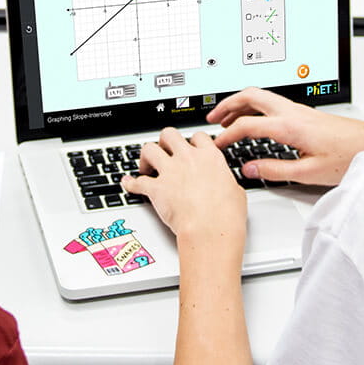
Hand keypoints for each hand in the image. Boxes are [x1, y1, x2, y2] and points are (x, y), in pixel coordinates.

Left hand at [121, 128, 245, 246]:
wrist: (211, 230)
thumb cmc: (226, 215)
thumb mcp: (235, 190)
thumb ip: (225, 180)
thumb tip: (225, 184)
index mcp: (209, 157)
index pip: (197, 136)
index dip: (191, 142)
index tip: (189, 148)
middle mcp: (188, 159)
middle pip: (169, 134)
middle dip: (164, 142)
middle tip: (164, 152)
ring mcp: (170, 172)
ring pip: (149, 149)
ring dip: (146, 157)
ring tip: (146, 167)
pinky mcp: (156, 188)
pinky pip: (137, 182)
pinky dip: (130, 184)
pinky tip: (128, 184)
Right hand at [209, 87, 363, 186]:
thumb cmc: (349, 157)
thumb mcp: (309, 173)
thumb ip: (276, 170)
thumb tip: (252, 169)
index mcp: (290, 127)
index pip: (247, 125)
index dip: (227, 135)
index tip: (217, 145)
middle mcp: (293, 113)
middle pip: (251, 96)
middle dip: (228, 105)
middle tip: (213, 118)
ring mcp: (299, 110)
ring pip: (262, 96)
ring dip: (241, 104)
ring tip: (228, 119)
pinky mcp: (305, 114)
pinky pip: (272, 103)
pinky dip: (255, 108)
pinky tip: (254, 121)